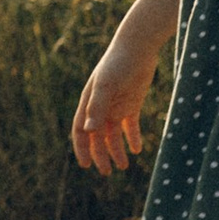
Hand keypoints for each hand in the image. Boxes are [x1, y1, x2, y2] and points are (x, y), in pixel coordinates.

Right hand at [71, 27, 159, 171]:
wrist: (138, 46)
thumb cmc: (118, 63)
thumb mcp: (106, 86)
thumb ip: (97, 108)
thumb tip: (89, 131)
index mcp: (89, 102)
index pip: (81, 130)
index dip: (82, 148)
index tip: (86, 165)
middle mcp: (100, 106)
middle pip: (97, 136)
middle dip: (100, 154)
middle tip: (106, 172)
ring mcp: (116, 105)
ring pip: (113, 134)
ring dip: (117, 150)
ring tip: (124, 166)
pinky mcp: (132, 103)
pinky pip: (130, 125)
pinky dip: (132, 137)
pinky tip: (137, 149)